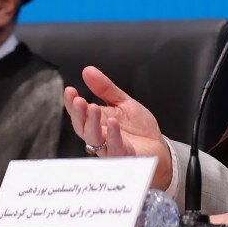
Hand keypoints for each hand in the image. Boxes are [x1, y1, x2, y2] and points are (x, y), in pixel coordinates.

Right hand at [63, 66, 171, 187]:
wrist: (158, 146)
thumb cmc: (138, 128)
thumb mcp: (122, 102)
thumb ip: (105, 88)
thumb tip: (87, 70)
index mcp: (98, 122)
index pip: (79, 113)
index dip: (71, 103)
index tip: (70, 90)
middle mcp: (100, 136)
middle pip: (82, 127)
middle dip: (78, 114)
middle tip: (78, 100)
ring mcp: (110, 147)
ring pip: (94, 139)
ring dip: (92, 124)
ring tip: (93, 108)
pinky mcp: (124, 156)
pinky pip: (115, 148)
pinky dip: (113, 135)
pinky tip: (113, 122)